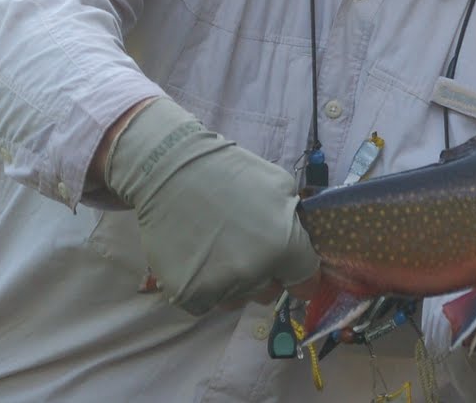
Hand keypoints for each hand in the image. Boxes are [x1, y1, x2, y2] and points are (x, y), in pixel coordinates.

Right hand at [104, 98, 321, 313]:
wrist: (170, 172)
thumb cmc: (230, 173)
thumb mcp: (281, 187)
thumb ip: (296, 225)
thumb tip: (303, 252)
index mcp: (282, 247)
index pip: (305, 283)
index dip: (299, 275)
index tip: (290, 268)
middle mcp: (253, 273)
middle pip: (269, 291)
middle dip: (264, 274)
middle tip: (245, 244)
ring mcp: (218, 287)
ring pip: (237, 299)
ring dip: (233, 282)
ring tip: (218, 247)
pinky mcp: (187, 294)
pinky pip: (207, 303)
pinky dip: (204, 287)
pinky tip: (198, 257)